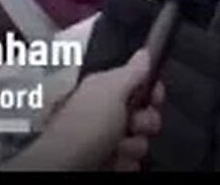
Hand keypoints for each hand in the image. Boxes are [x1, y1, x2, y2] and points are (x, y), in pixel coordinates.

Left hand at [5, 48, 163, 170]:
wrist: (65, 166)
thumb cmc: (81, 127)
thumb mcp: (111, 89)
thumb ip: (132, 70)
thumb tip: (145, 53)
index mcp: (103, 89)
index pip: (139, 85)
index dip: (151, 92)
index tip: (154, 98)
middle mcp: (103, 113)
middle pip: (143, 114)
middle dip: (144, 122)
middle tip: (132, 125)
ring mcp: (105, 139)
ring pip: (139, 139)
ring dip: (135, 145)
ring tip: (117, 147)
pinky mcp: (107, 161)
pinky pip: (131, 160)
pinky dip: (126, 162)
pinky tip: (114, 160)